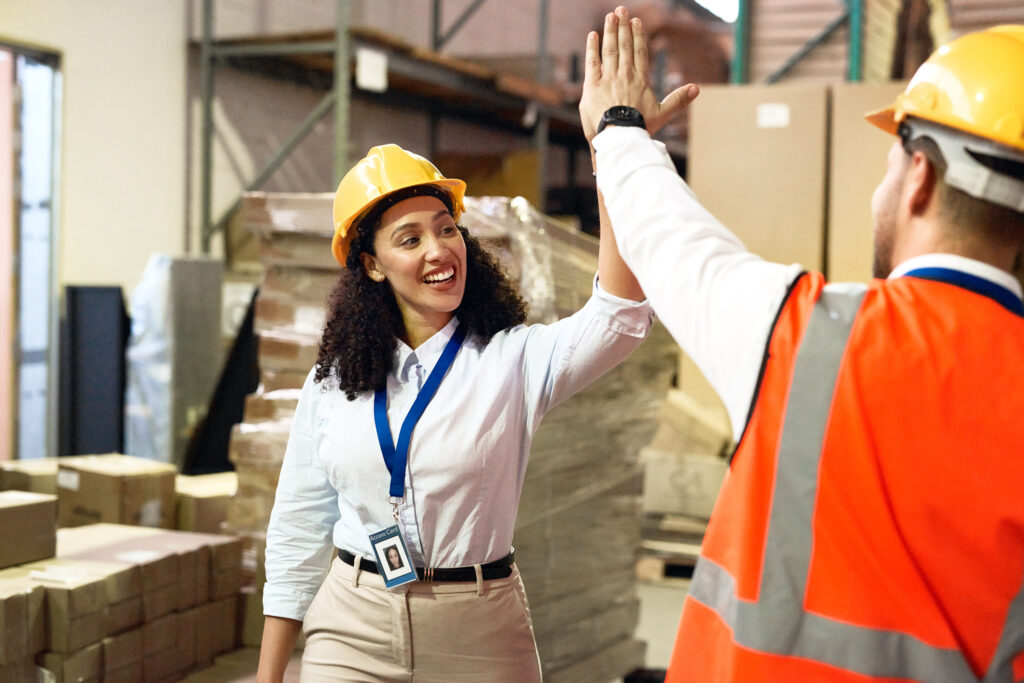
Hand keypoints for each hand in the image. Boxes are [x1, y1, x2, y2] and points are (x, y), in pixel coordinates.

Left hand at [579, 6, 699, 141]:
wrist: (621, 136)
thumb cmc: (641, 127)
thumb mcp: (663, 113)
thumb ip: (678, 99)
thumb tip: (697, 89)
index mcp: (641, 80)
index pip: (639, 52)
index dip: (638, 35)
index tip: (636, 21)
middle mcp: (625, 75)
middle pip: (624, 46)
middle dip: (623, 27)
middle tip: (621, 10)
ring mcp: (608, 78)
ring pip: (610, 50)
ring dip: (610, 32)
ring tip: (610, 16)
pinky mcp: (593, 86)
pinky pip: (592, 62)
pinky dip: (592, 48)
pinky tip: (593, 35)